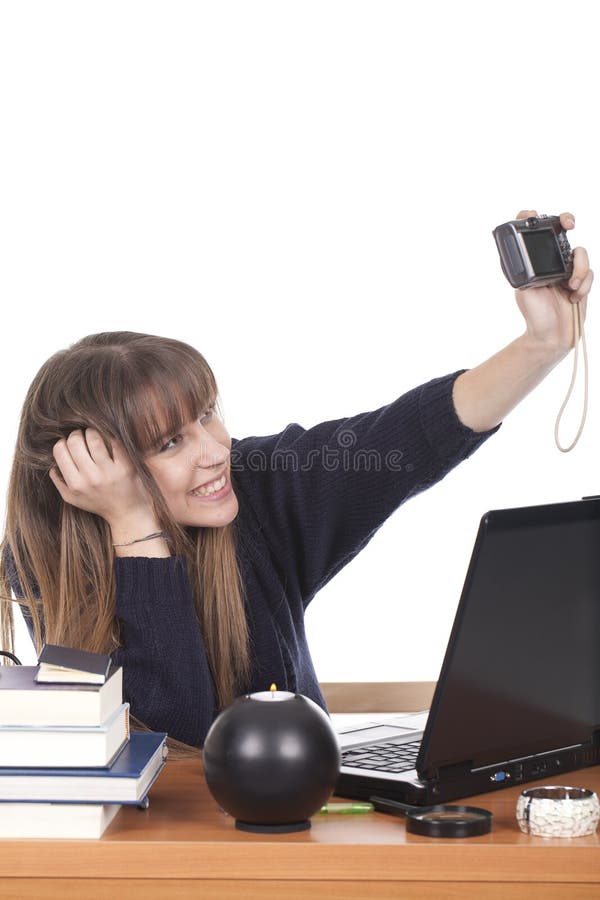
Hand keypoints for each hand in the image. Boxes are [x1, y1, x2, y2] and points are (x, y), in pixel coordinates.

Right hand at [49, 428, 156, 530]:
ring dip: (92, 432)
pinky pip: (114, 442)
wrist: (126, 513)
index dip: (63, 442)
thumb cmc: (98, 503)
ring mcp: (108, 472)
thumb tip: (53, 465)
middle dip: (76, 434)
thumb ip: (59, 482)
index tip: (69, 444)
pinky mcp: (125, 467)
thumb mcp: (73, 499)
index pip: (60, 450)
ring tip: (94, 435)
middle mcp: (90, 477)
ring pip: (94, 438)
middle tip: (81, 436)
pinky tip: (108, 440)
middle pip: (75, 441)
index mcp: (75, 484)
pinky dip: (110, 437)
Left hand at [514, 210, 592, 356]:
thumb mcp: (522, 287)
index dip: (532, 218)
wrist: (551, 335)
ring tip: (570, 285)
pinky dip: (583, 284)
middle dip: (566, 221)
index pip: (534, 233)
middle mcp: (552, 261)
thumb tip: (524, 251)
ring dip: (579, 268)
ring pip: (580, 253)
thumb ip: (524, 268)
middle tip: (569, 225)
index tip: (532, 214)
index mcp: (535, 261)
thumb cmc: (534, 313)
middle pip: (562, 231)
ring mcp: (569, 270)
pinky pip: (590, 272)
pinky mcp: (583, 281)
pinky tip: (574, 297)